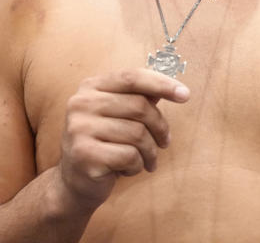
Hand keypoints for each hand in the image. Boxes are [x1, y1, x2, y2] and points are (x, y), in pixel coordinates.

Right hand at [55, 69, 189, 211]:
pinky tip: (128, 169)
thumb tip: (174, 87)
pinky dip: (137, 166)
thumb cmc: (105, 144)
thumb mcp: (119, 116)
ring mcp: (79, 128)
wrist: (74, 182)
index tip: (185, 95)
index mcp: (91, 87)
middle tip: (165, 142)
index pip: (132, 77)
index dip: (161, 83)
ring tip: (147, 160)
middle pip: (139, 106)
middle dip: (160, 127)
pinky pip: (129, 156)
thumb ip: (141, 98)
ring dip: (150, 151)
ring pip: (137, 133)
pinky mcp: (84, 154)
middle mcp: (81, 103)